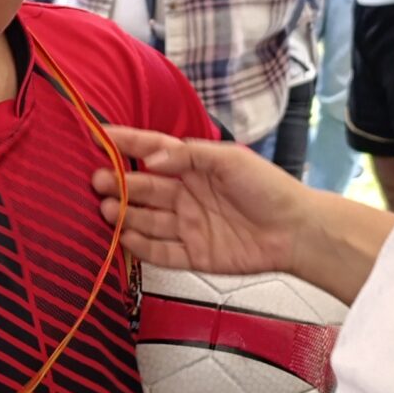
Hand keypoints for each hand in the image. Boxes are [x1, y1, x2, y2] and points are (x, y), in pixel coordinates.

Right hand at [94, 125, 309, 273]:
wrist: (296, 231)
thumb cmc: (267, 187)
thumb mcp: (231, 160)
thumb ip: (190, 156)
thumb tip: (152, 159)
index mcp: (193, 167)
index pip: (153, 151)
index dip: (127, 144)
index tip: (99, 137)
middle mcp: (185, 195)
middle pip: (144, 188)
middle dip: (119, 183)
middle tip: (97, 181)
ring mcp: (188, 226)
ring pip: (147, 220)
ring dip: (126, 215)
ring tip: (108, 209)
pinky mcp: (193, 255)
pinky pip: (161, 253)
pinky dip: (141, 248)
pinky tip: (125, 239)